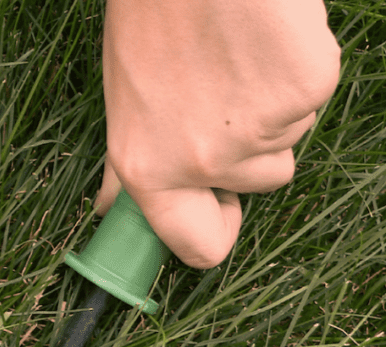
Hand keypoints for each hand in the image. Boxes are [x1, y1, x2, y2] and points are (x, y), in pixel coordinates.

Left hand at [97, 0, 340, 267]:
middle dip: (250, 146)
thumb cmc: (151, 18)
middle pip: (263, 182)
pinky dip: (298, 67)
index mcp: (149, 169)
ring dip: (272, 104)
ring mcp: (261, 129)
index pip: (199, 247)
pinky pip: (313, 94)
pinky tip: (263, 37)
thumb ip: (126, 163)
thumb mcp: (123, 99)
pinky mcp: (305, 88)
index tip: (219, 207)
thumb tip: (109, 206)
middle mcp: (203, 162)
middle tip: (222, 90)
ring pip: (290, 135)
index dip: (215, 229)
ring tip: (235, 53)